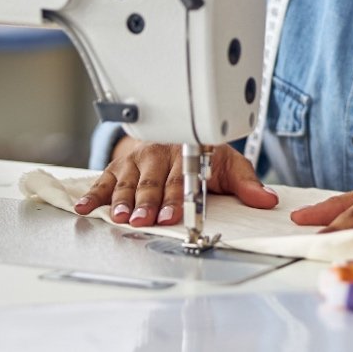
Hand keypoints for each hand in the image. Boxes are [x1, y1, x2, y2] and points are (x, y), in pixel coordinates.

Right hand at [74, 139, 277, 226]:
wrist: (174, 132)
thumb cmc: (201, 155)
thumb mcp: (227, 164)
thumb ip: (245, 183)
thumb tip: (267, 200)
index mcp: (186, 155)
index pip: (182, 180)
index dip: (176, 198)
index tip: (173, 214)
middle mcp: (159, 156)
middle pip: (152, 184)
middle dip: (147, 203)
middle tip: (141, 220)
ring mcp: (137, 161)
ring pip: (128, 183)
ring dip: (121, 201)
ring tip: (118, 218)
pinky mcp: (118, 167)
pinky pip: (103, 180)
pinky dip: (93, 194)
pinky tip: (85, 208)